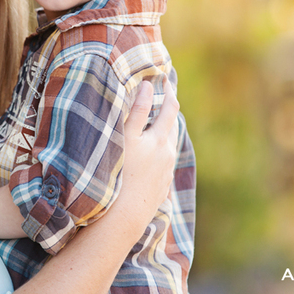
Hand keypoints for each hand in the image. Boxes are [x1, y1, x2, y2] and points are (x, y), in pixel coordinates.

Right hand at [116, 80, 178, 226]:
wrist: (125, 216)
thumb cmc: (121, 173)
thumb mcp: (126, 137)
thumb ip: (138, 110)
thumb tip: (148, 85)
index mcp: (160, 140)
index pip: (170, 109)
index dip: (168, 91)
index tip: (165, 78)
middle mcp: (167, 155)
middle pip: (172, 126)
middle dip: (168, 110)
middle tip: (162, 96)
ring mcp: (165, 172)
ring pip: (168, 145)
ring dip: (163, 131)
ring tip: (155, 123)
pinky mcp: (160, 186)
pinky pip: (162, 162)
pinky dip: (158, 150)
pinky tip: (149, 154)